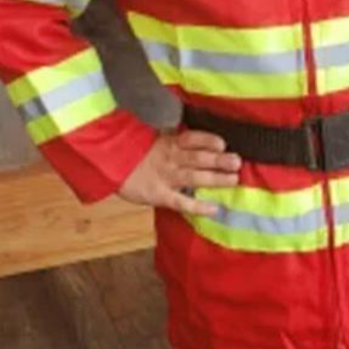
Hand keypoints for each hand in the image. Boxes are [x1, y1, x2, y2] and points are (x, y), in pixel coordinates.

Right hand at [118, 129, 240, 216]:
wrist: (111, 166)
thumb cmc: (138, 152)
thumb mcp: (156, 139)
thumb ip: (178, 139)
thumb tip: (203, 139)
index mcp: (170, 143)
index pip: (192, 139)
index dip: (208, 140)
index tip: (223, 143)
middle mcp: (171, 159)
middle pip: (198, 158)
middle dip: (219, 160)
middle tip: (237, 162)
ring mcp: (166, 178)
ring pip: (194, 177)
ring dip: (215, 178)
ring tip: (233, 179)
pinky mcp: (159, 195)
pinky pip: (181, 202)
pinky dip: (197, 206)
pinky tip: (214, 209)